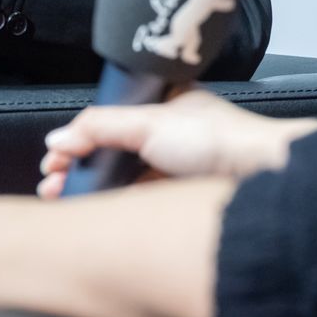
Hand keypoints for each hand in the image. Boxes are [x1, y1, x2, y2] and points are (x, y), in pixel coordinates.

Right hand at [36, 89, 316, 197]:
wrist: (262, 174)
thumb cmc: (221, 140)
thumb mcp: (148, 124)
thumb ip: (99, 129)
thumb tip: (58, 139)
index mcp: (161, 103)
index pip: (106, 121)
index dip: (76, 141)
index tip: (53, 161)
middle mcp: (167, 133)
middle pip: (110, 151)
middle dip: (77, 168)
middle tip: (53, 187)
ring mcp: (173, 165)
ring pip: (121, 177)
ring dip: (92, 189)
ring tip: (67, 202)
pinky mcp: (179, 194)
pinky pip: (137, 200)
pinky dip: (116, 206)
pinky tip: (100, 214)